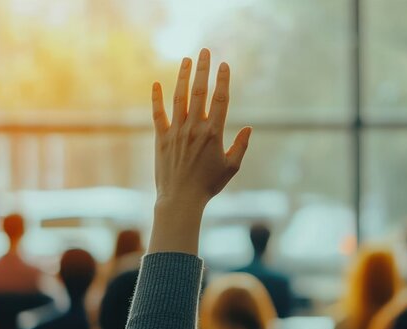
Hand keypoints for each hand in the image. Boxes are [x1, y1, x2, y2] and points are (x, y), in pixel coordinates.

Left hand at [148, 48, 251, 253]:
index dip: (223, 80)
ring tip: (186, 60)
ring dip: (183, 76)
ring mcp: (176, 131)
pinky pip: (158, 114)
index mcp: (213, 133)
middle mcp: (194, 128)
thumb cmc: (209, 185)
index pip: (220, 100)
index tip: (224, 64)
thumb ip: (241, 146)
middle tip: (204, 51)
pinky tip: (157, 84)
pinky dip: (157, 98)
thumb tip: (249, 129)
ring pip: (179, 98)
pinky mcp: (161, 138)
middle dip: (202, 69)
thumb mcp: (231, 167)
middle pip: (199, 92)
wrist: (181, 200)